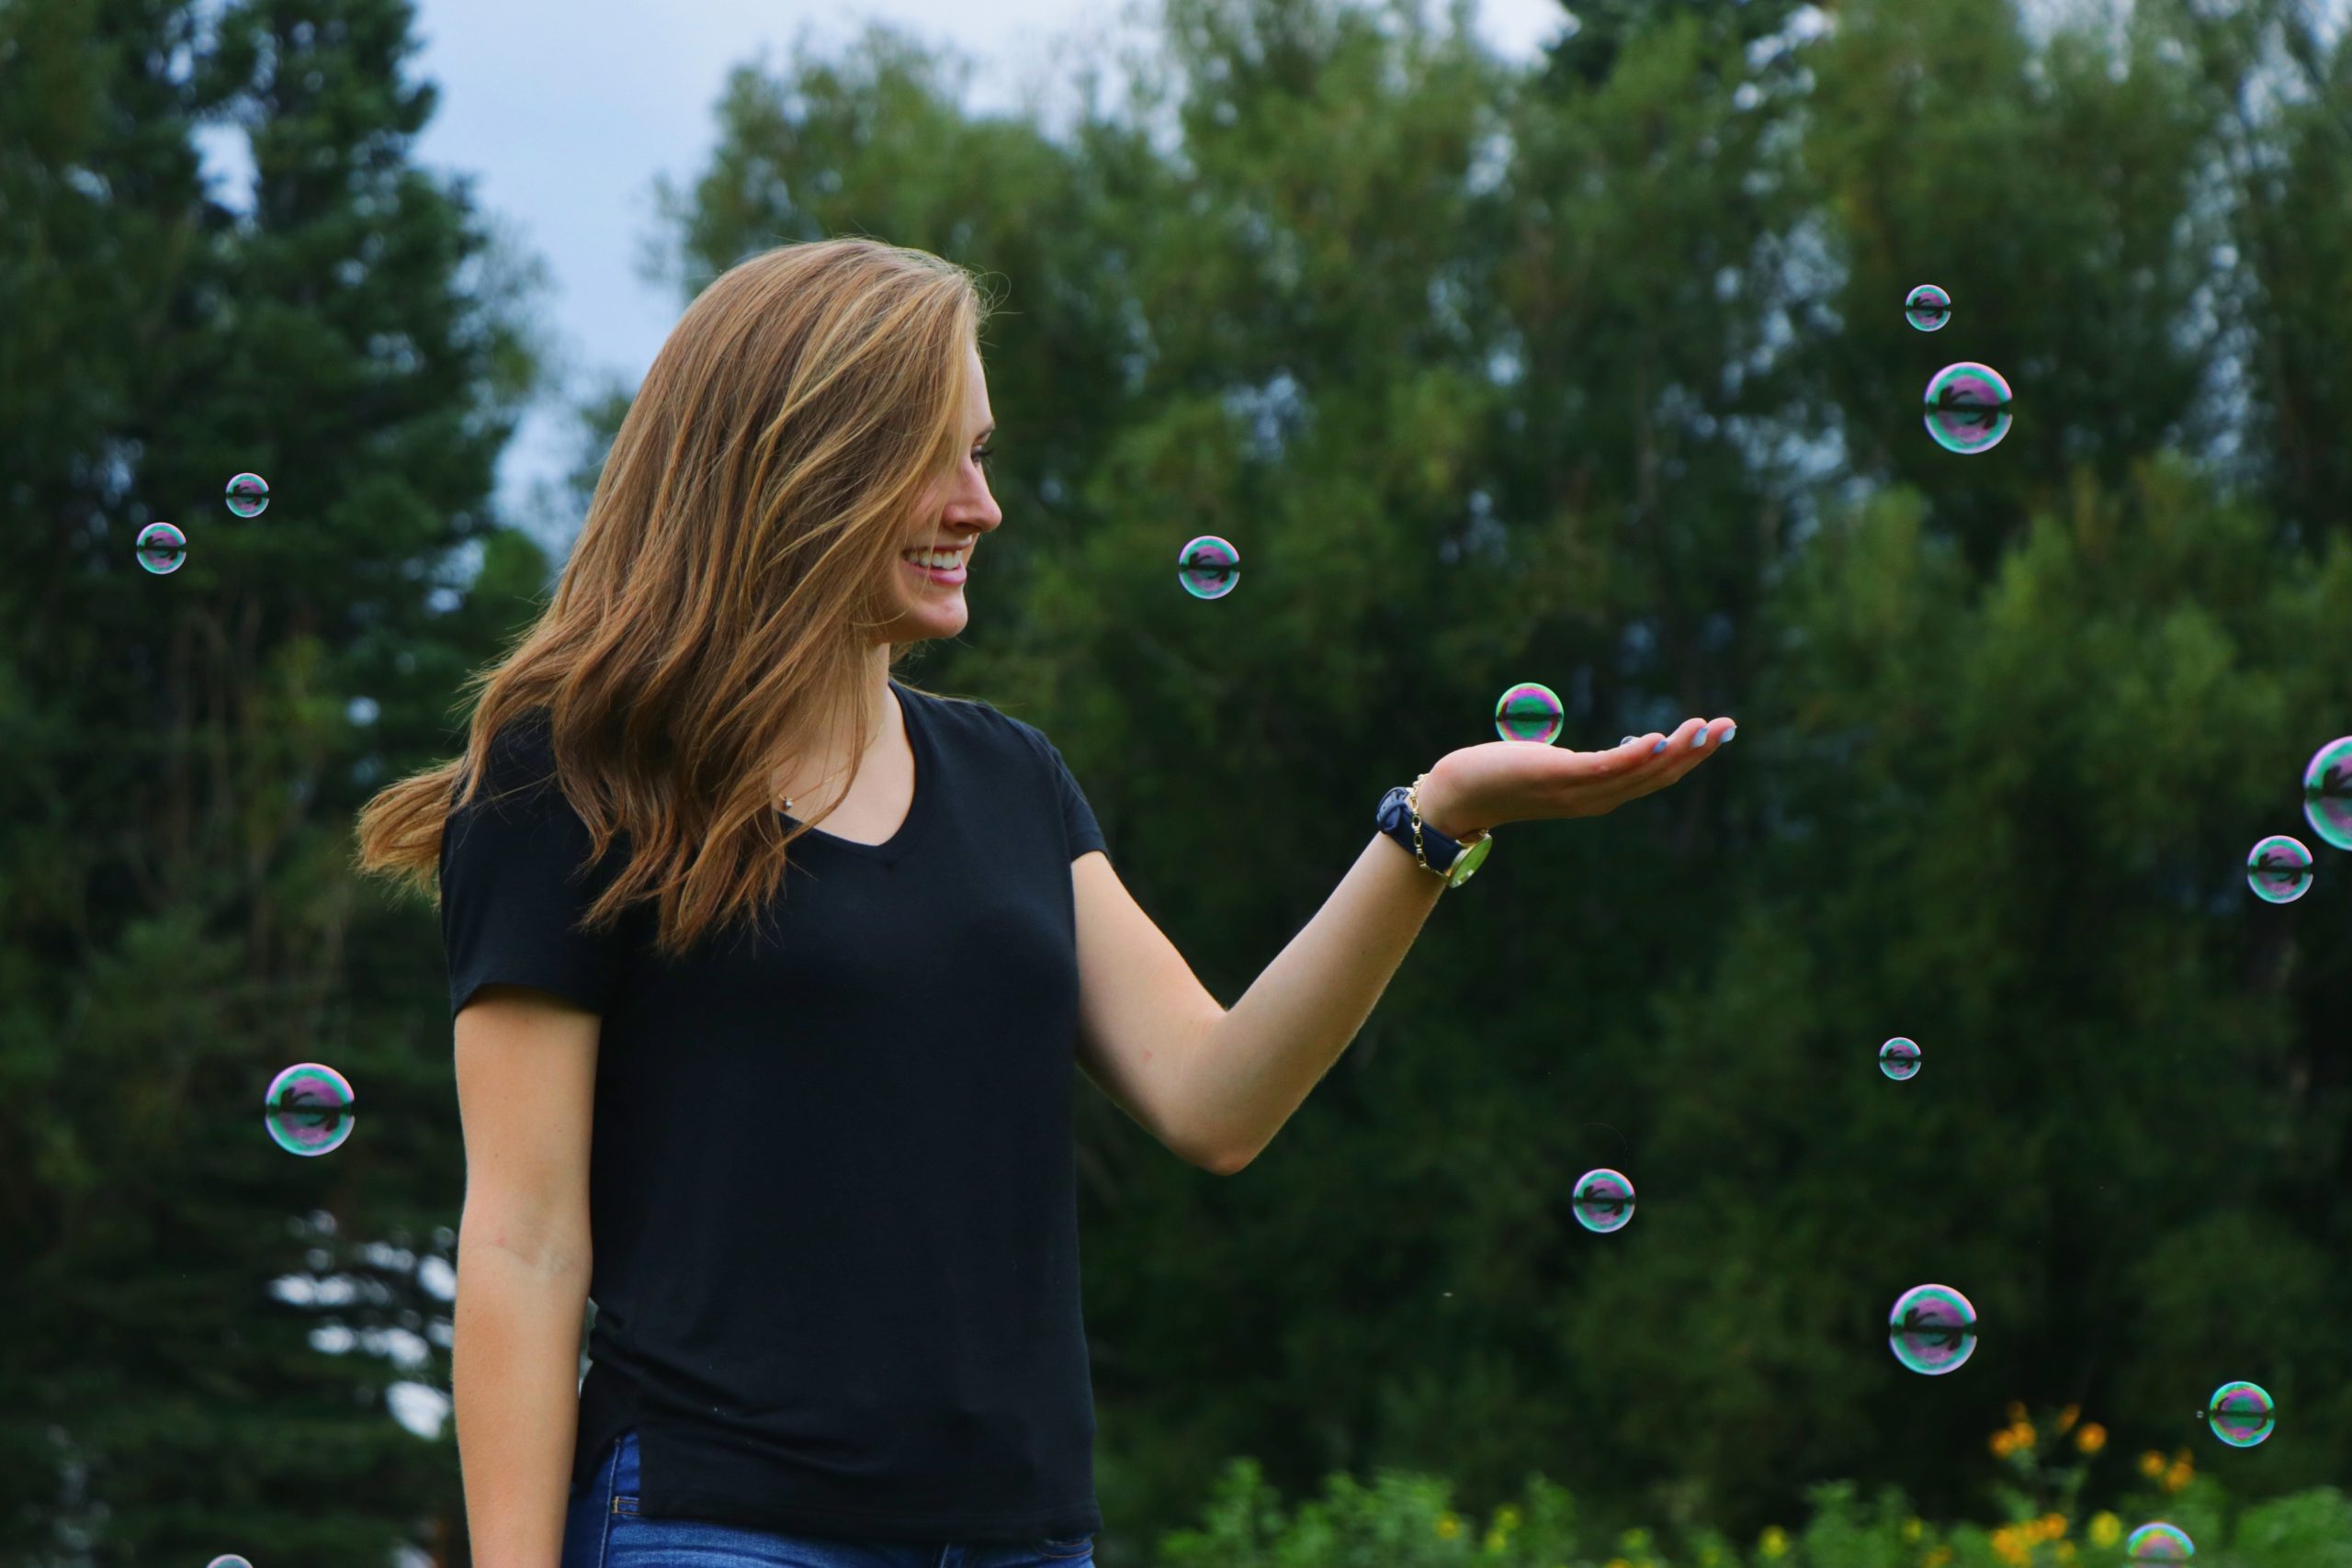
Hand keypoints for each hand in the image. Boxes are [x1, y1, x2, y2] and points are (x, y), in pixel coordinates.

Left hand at [1416, 717, 1736, 839]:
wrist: (1456, 796)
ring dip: (1677, 751)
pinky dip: (1637, 756)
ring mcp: (1578, 792)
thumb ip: (1577, 760)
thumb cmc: (1497, 777)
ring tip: (1706, 728)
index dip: (1688, 757)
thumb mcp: (1548, 765)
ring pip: (1640, 773)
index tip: (1717, 732)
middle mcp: (1594, 799)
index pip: (1653, 777)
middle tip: (1729, 726)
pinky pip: (1608, 768)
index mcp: (1597, 794)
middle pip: (1657, 777)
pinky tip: (1660, 739)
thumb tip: (1592, 743)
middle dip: (1696, 753)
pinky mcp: (1559, 779)